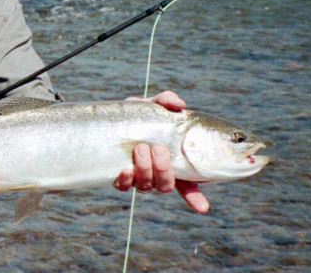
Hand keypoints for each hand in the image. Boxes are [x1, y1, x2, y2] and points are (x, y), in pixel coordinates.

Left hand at [113, 91, 209, 212]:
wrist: (107, 120)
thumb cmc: (137, 115)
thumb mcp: (152, 105)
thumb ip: (166, 101)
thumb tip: (179, 104)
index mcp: (172, 162)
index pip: (189, 184)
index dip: (195, 198)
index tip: (203, 208)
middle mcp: (156, 174)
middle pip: (166, 185)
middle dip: (164, 169)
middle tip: (158, 148)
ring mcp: (138, 178)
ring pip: (146, 186)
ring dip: (146, 169)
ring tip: (140, 148)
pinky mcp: (119, 178)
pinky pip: (123, 186)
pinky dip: (126, 179)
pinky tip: (125, 168)